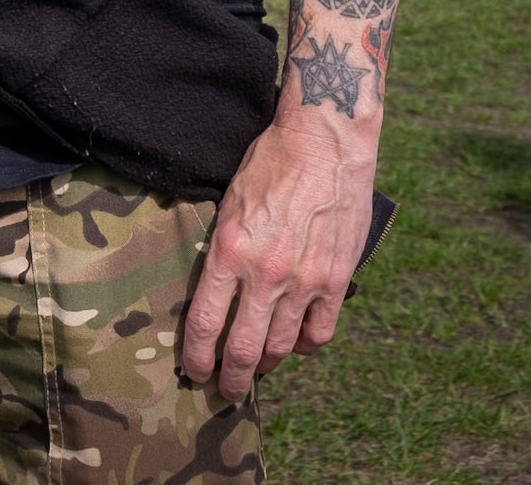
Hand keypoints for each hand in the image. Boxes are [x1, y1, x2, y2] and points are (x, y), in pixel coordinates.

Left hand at [182, 113, 376, 400]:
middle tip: (226, 390)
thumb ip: (223, 249)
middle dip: (231, 379)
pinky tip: (295, 343)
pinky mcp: (336, 281)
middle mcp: (265, 274)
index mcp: (229, 250)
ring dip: (267, 366)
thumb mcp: (229, 201)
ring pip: (281, 348)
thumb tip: (214, 290)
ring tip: (259, 369)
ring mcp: (304, 281)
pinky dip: (304, 346)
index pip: (204, 323)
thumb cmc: (271, 162)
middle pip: (243, 350)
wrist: (325, 140)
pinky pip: (319, 334)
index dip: (197, 357)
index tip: (194, 372)